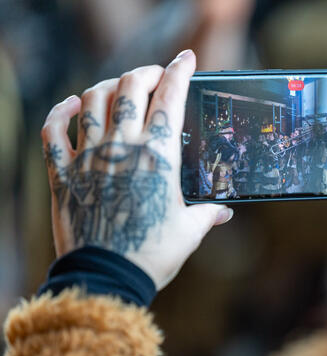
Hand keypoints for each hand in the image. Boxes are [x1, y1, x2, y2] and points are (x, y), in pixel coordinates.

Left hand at [41, 50, 231, 290]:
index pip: (170, 98)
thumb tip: (225, 212)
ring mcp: (89, 157)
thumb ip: (208, 214)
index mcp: (158, 157)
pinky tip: (71, 106)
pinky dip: (60, 112)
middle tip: (154, 76)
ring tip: (119, 88)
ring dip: (108, 86)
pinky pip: (53, 131)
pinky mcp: (62, 174)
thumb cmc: (152, 254)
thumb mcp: (188, 231)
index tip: (187, 59)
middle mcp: (122, 148)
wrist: (107, 278)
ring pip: (92, 100)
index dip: (180, 71)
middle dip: (145, 73)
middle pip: (129, 88)